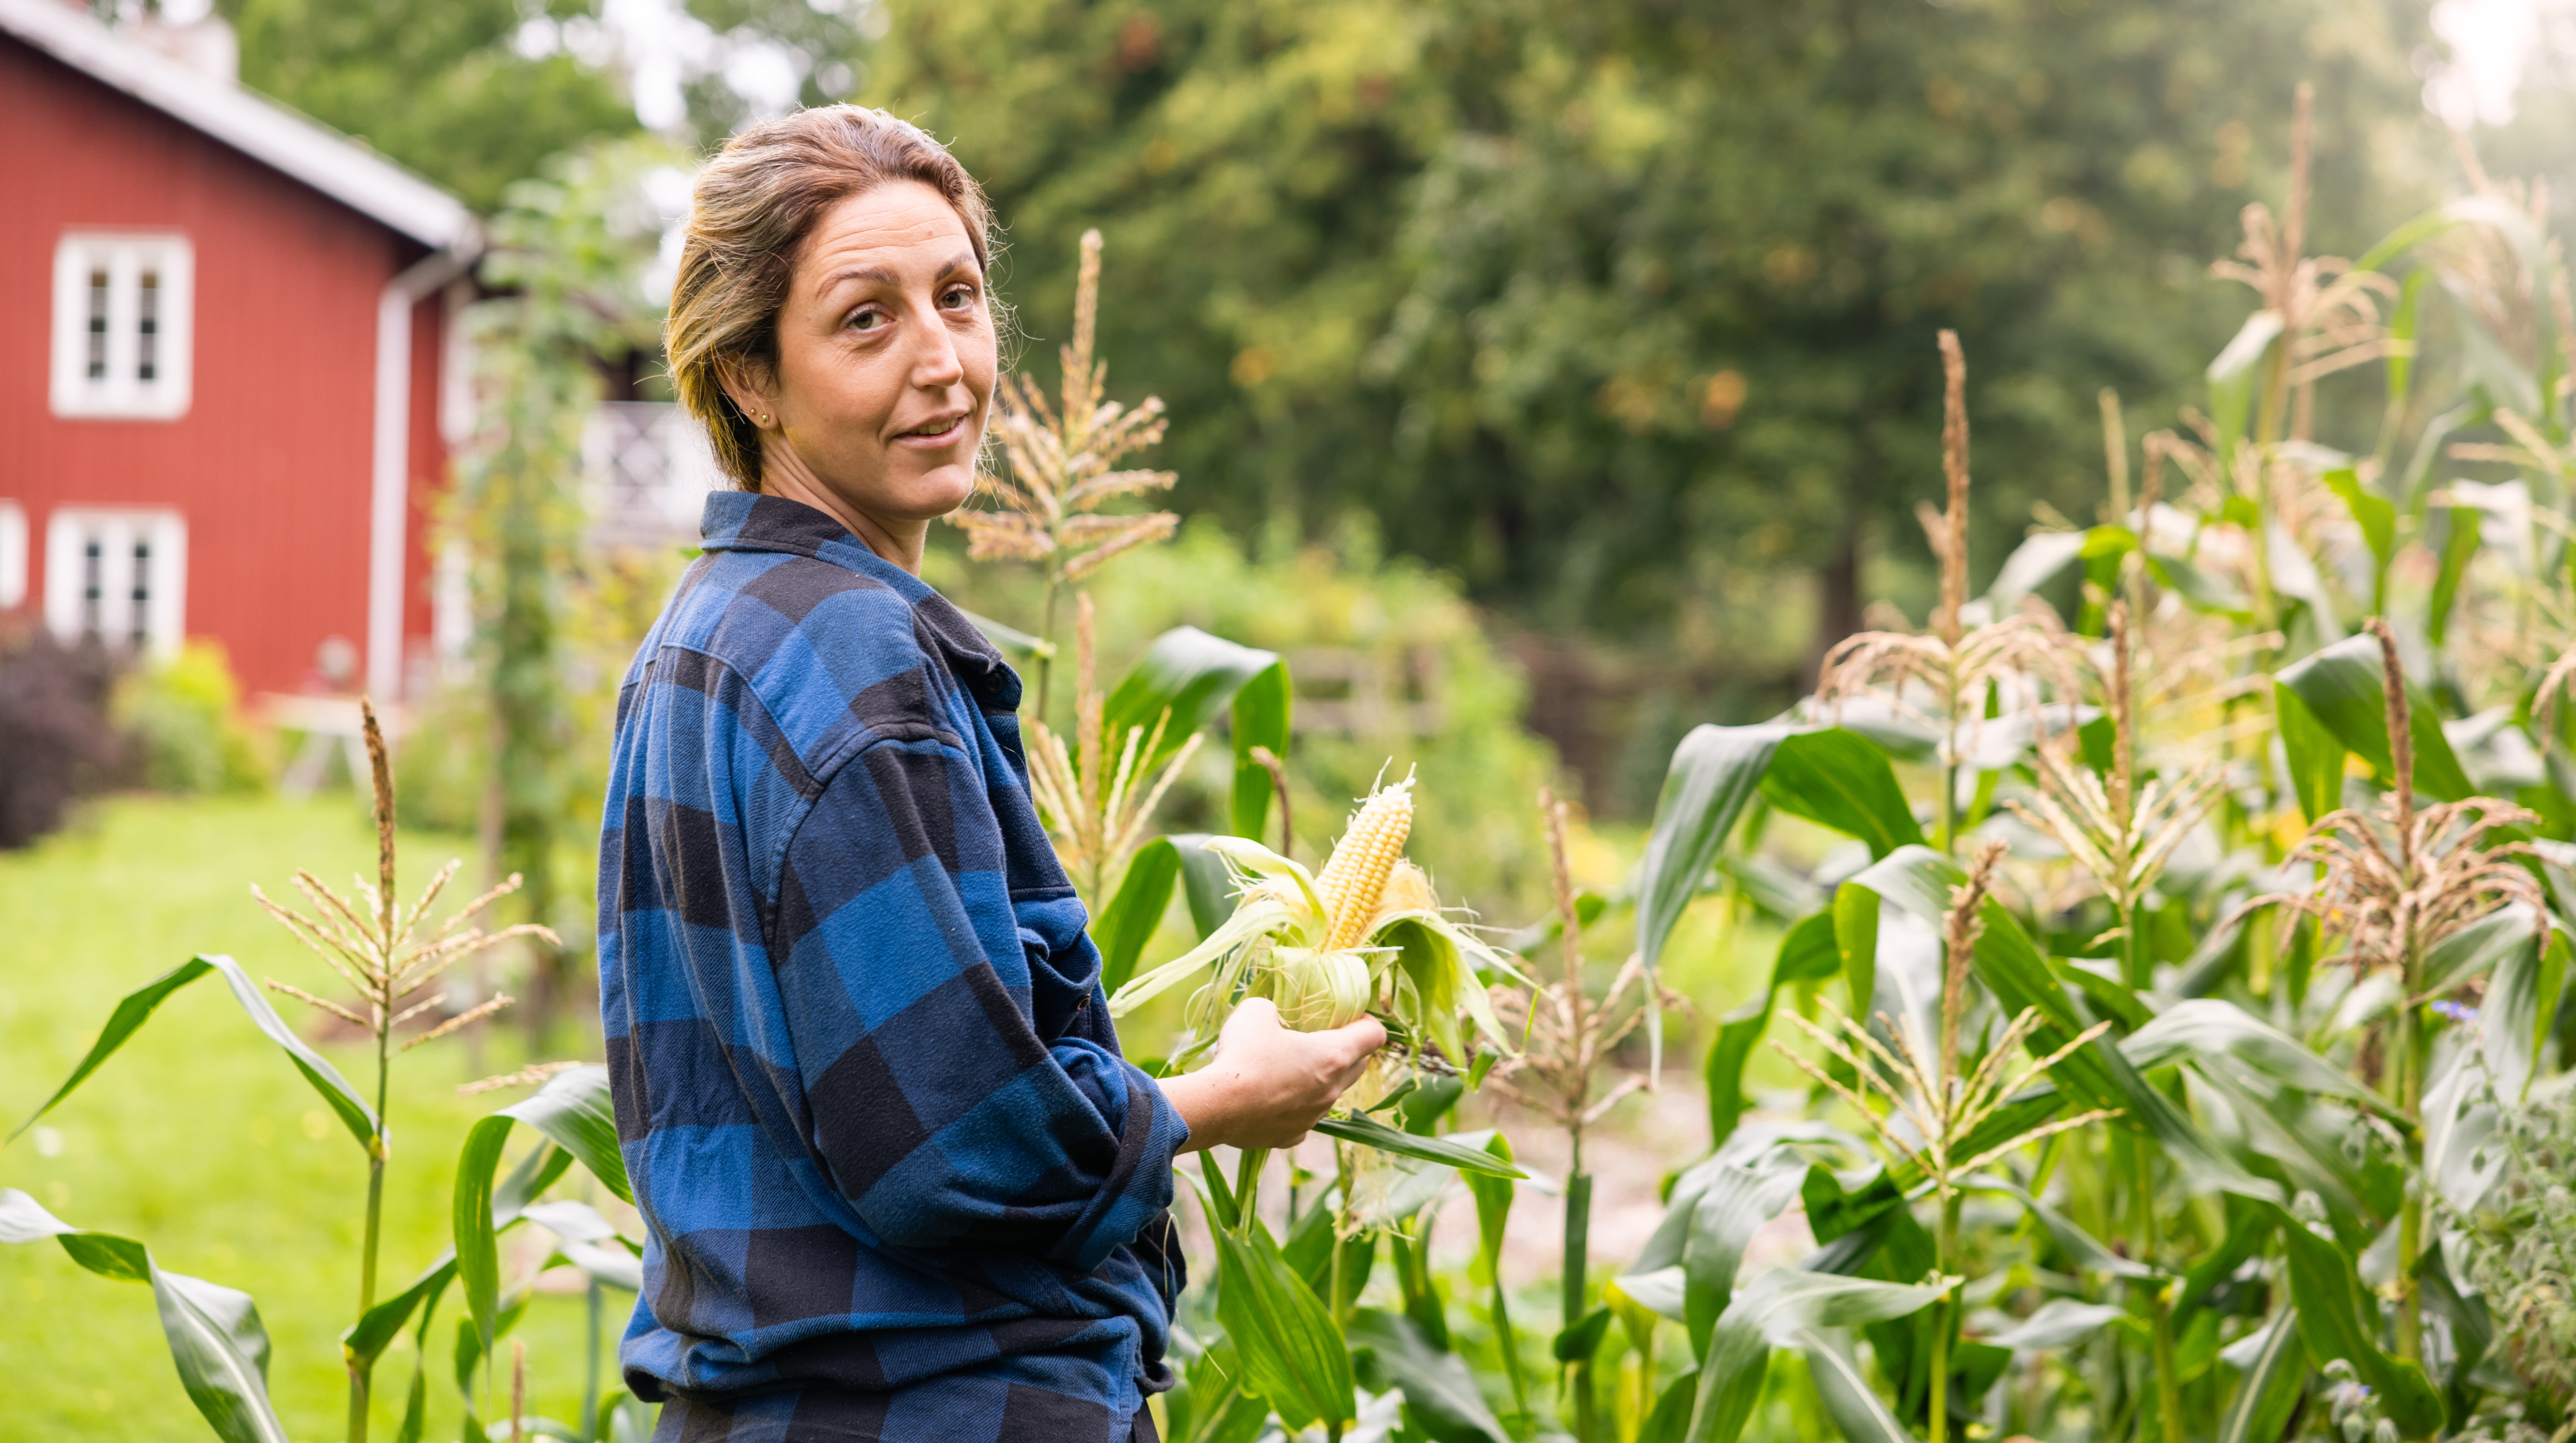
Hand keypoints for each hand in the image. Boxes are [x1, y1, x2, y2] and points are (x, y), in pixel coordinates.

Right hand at [1160, 998, 1385, 1152]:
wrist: (1217, 1107)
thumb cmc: (1243, 1055)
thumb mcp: (1256, 1011)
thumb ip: (1273, 1009)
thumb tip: (1272, 1016)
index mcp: (1333, 1055)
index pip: (1375, 1036)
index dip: (1368, 1022)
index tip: (1353, 1016)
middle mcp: (1331, 1090)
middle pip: (1358, 1067)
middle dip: (1349, 1050)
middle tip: (1323, 1038)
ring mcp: (1314, 1117)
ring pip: (1329, 1094)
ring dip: (1318, 1080)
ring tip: (1289, 1068)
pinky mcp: (1292, 1137)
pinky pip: (1302, 1118)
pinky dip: (1294, 1106)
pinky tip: (1270, 1098)